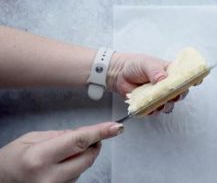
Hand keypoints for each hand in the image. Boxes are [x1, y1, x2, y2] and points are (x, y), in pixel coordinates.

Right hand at [0, 122, 122, 182]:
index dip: (100, 133)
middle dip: (94, 144)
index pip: (79, 142)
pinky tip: (61, 163)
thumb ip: (62, 135)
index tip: (116, 127)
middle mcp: (50, 177)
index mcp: (40, 157)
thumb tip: (87, 133)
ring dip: (81, 156)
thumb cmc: (13, 158)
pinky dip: (75, 166)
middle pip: (87, 157)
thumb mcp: (33, 138)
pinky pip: (76, 176)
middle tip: (94, 136)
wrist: (1, 181)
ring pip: (83, 167)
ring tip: (62, 153)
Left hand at [107, 53, 188, 113]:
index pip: (186, 77)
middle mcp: (167, 86)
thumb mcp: (147, 63)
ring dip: (166, 105)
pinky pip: (155, 111)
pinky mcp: (150, 104)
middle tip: (173, 94)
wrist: (119, 74)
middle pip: (180, 94)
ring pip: (169, 104)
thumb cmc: (135, 65)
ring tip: (159, 101)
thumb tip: (163, 78)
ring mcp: (159, 96)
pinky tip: (149, 106)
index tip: (197, 82)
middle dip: (179, 96)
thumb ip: (155, 71)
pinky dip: (153, 111)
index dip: (194, 80)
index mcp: (171, 73)